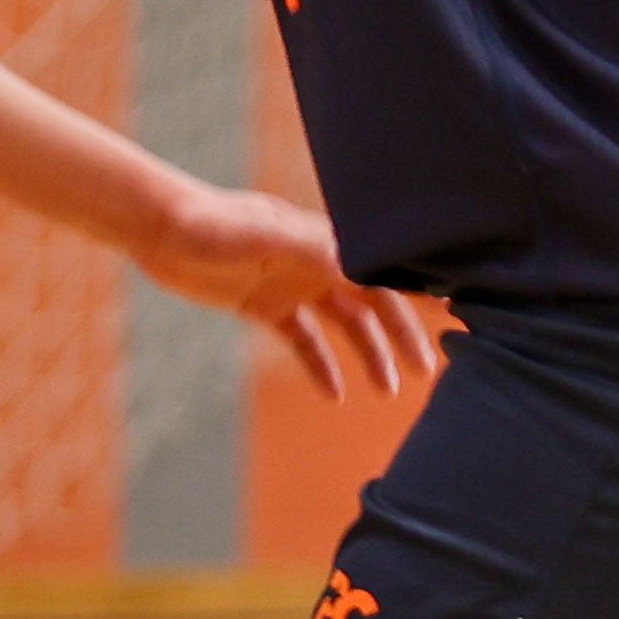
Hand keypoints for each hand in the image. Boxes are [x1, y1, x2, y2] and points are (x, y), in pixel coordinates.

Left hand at [142, 183, 444, 401]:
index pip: (385, 267)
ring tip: (387, 390)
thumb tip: (362, 262)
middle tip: (428, 372)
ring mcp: (292, 283)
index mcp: (325, 241)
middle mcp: (316, 261)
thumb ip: (312, 247)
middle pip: (373, 302)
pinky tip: (335, 395)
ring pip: (344, 324)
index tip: (457, 313)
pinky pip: (302, 341)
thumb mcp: (264, 234)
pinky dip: (319, 365)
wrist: (160, 228)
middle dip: (402, 334)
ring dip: (368, 354)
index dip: (420, 289)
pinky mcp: (265, 305)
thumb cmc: (212, 222)